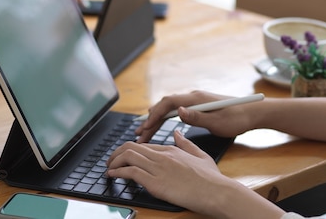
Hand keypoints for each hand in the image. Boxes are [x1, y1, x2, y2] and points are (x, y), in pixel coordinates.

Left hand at [107, 130, 226, 214]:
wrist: (217, 193)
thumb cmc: (212, 179)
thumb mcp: (200, 155)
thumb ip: (186, 143)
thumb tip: (177, 132)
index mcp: (171, 149)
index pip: (143, 146)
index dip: (128, 151)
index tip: (122, 158)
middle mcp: (162, 156)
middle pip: (130, 147)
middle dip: (116, 154)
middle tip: (110, 162)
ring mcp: (158, 168)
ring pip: (127, 156)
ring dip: (113, 162)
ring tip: (108, 169)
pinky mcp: (156, 183)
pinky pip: (130, 172)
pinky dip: (118, 172)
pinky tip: (112, 176)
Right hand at [135, 90, 254, 142]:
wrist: (253, 113)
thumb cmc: (237, 118)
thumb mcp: (218, 122)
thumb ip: (197, 117)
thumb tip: (179, 112)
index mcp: (195, 99)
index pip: (168, 103)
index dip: (154, 115)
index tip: (145, 128)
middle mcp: (192, 97)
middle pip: (165, 107)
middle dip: (150, 121)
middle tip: (139, 135)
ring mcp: (194, 102)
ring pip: (168, 110)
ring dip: (155, 121)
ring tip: (144, 133)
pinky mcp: (197, 108)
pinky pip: (175, 112)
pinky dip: (164, 120)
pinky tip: (158, 127)